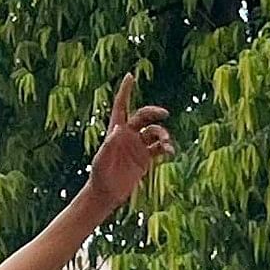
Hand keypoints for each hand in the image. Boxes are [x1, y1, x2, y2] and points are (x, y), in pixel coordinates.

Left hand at [82, 72, 175, 212]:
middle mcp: (128, 135)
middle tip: (164, 114)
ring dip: (163, 135)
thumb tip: (119, 128)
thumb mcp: (101, 160)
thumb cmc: (99, 176)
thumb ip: (109, 144)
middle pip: (144, 116)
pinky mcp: (146, 158)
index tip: (130, 76)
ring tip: (166, 143)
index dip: (125, 91)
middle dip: (154, 112)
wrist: (106, 194)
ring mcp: (138, 146)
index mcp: (115, 131)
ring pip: (155, 132)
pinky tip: (170, 151)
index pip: (121, 106)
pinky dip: (167, 147)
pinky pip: (160, 148)